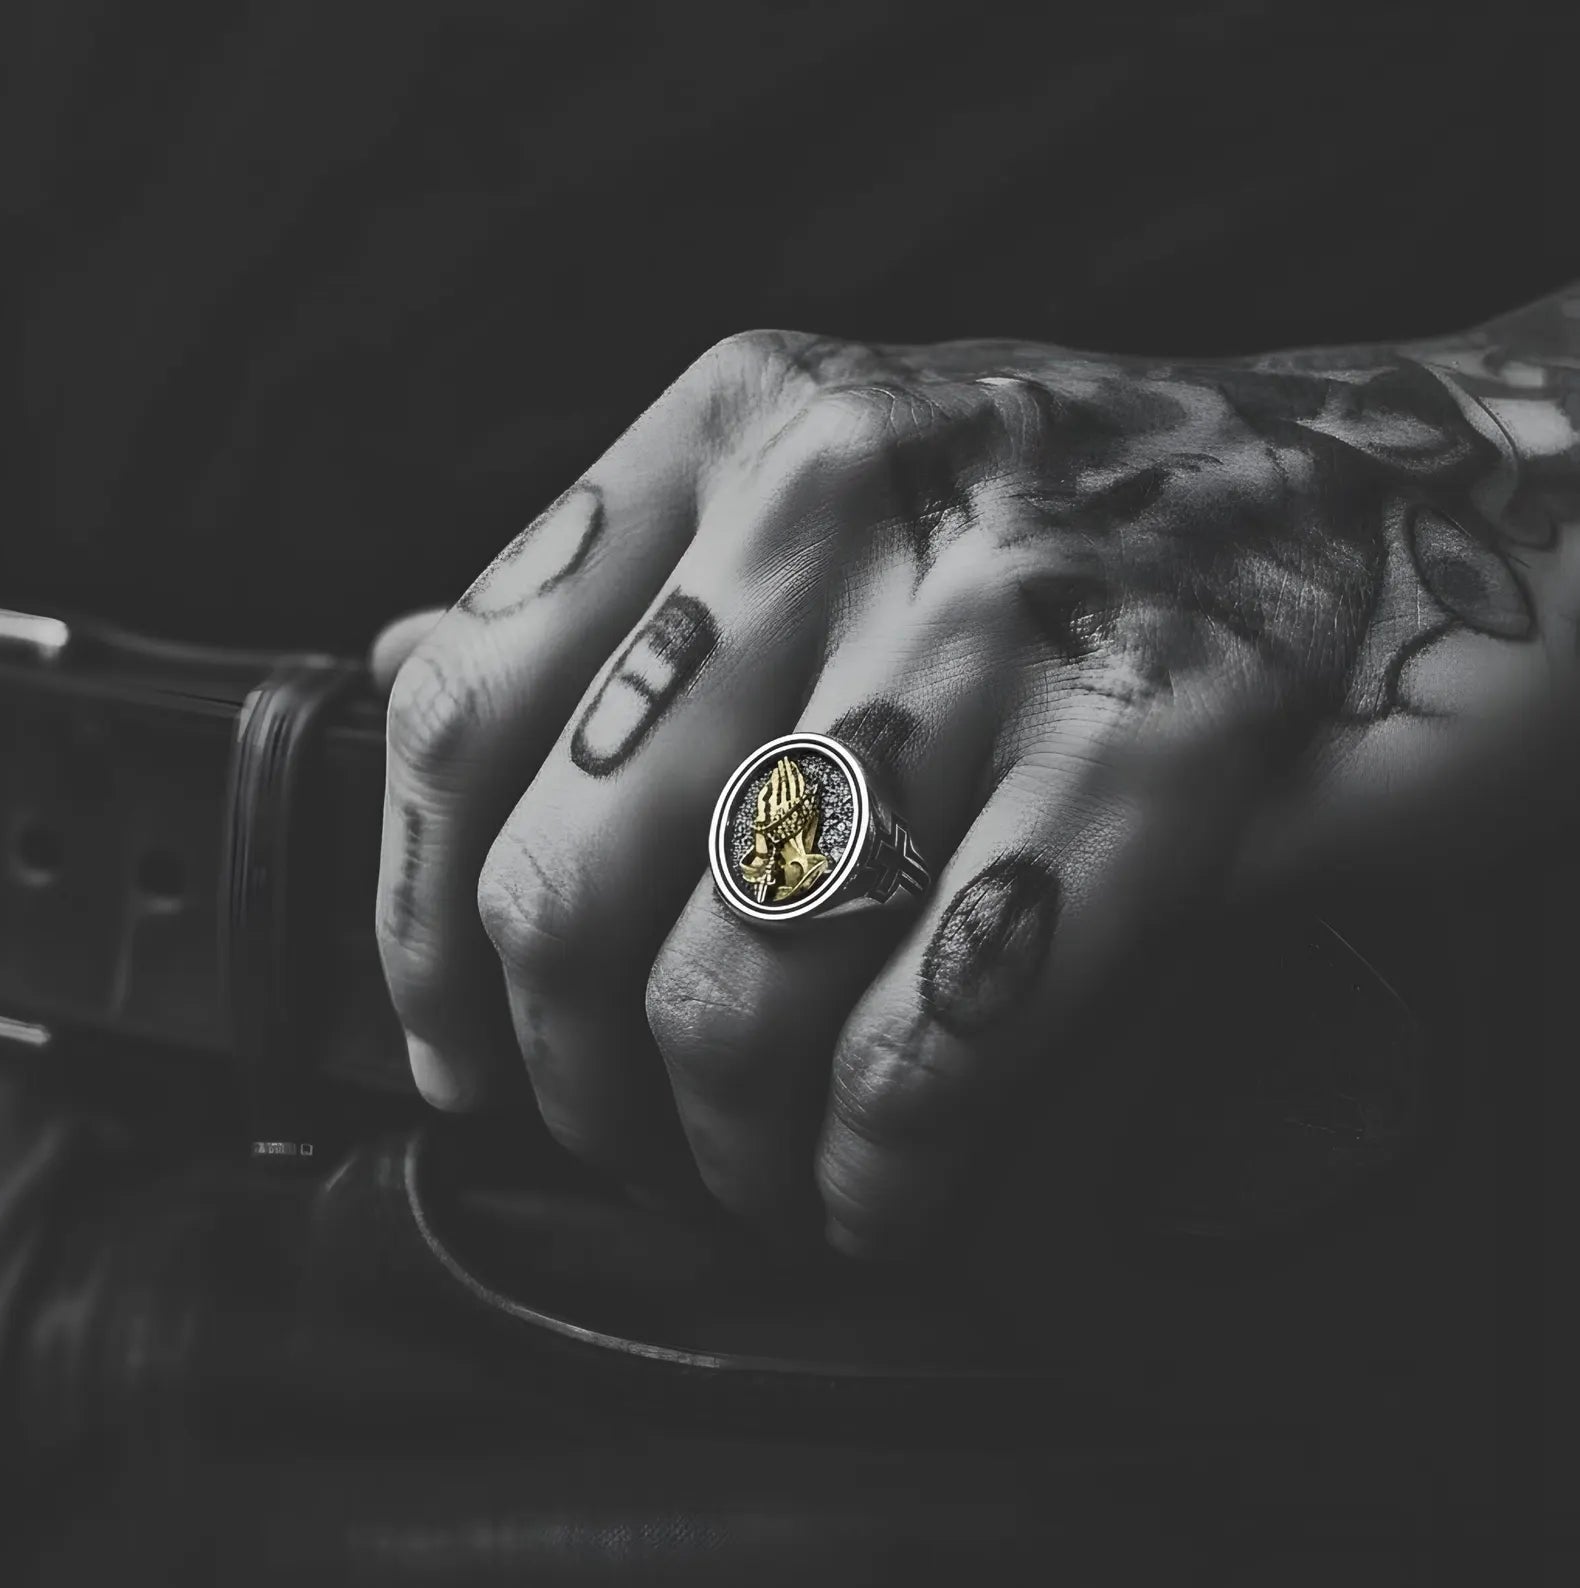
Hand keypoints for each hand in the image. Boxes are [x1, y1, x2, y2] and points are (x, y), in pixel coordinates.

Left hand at [374, 303, 1579, 1256]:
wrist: (1395, 490)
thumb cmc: (1084, 518)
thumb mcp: (837, 480)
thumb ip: (625, 584)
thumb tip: (414, 660)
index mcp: (739, 430)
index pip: (461, 705)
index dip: (420, 925)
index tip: (462, 1049)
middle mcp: (847, 499)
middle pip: (574, 877)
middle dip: (578, 1081)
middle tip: (631, 1141)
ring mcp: (1007, 621)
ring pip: (740, 983)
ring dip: (729, 1148)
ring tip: (763, 1181)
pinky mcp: (1159, 753)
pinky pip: (934, 1037)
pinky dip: (882, 1164)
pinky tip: (882, 1191)